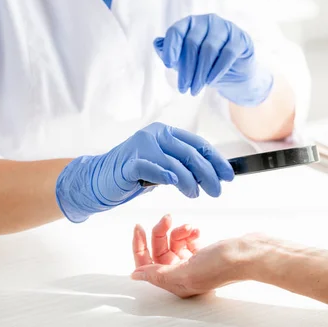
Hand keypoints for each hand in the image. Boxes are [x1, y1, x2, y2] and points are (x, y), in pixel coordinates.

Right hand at [56, 123, 233, 222]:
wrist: (99, 179)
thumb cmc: (134, 174)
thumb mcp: (163, 165)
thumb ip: (182, 165)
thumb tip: (212, 174)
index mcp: (166, 132)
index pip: (198, 144)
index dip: (216, 160)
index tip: (228, 175)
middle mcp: (156, 134)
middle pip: (191, 154)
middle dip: (208, 174)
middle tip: (217, 190)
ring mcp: (142, 145)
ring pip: (176, 163)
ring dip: (191, 181)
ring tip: (196, 194)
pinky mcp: (130, 162)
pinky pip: (154, 168)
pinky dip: (168, 176)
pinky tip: (178, 184)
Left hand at [130, 215, 264, 297]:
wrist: (251, 253)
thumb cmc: (224, 265)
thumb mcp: (185, 272)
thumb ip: (158, 274)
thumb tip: (136, 275)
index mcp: (176, 284)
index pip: (147, 266)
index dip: (140, 247)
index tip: (139, 228)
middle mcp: (183, 275)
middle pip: (160, 251)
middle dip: (162, 233)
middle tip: (168, 218)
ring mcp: (194, 264)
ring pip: (173, 244)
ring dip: (178, 232)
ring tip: (190, 227)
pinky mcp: (205, 253)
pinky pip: (188, 241)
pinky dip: (189, 233)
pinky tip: (197, 230)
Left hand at [154, 14, 273, 106]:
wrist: (236, 74)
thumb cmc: (207, 65)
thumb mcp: (186, 60)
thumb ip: (171, 52)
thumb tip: (157, 44)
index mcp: (191, 23)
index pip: (177, 30)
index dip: (171, 47)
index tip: (168, 65)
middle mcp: (208, 21)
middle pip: (192, 43)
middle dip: (186, 69)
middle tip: (183, 88)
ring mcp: (226, 28)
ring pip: (209, 49)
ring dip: (200, 73)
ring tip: (195, 90)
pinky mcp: (240, 39)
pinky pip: (227, 54)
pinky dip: (216, 70)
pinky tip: (210, 82)